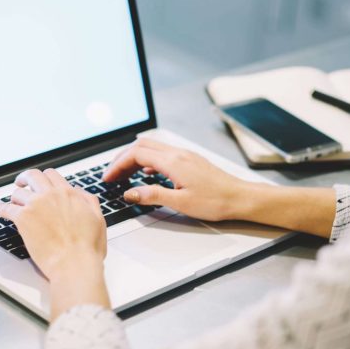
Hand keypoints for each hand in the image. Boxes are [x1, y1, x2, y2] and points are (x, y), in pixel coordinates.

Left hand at [0, 169, 106, 280]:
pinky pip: (6, 208)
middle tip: (21, 183)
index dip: (44, 178)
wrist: (74, 263)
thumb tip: (78, 191)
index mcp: (69, 194)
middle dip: (25, 178)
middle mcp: (51, 195)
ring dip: (15, 197)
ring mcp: (35, 205)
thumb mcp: (98, 219)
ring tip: (13, 203)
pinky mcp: (23, 219)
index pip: (51, 175)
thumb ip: (88, 201)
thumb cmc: (87, 248)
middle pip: (32, 176)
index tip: (40, 183)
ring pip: (18, 193)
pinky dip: (1, 208)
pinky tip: (0, 210)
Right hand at [102, 137, 253, 221]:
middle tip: (111, 175)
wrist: (240, 198)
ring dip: (134, 158)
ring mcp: (184, 155)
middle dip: (122, 158)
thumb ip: (153, 195)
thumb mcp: (181, 203)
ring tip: (124, 175)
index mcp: (173, 162)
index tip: (108, 177)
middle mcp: (178, 154)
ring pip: (152, 148)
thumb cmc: (216, 201)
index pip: (136, 154)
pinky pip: (162, 154)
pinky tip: (146, 174)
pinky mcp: (190, 160)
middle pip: (141, 146)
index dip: (118, 164)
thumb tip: (130, 192)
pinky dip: (148, 161)